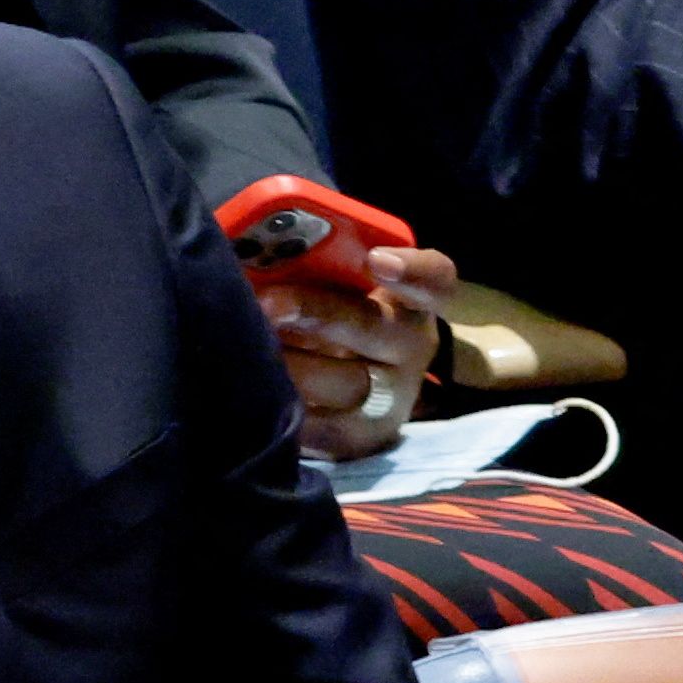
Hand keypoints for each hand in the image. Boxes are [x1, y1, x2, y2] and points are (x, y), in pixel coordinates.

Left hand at [261, 246, 458, 460]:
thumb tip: (250, 243)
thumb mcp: (331, 286)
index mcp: (410, 300)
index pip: (434, 279)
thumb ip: (309, 264)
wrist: (342, 387)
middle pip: (373, 326)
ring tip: (248, 350)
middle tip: (268, 303)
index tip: (375, 259)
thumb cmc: (327, 316)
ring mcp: (390, 400)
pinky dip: (284, 408)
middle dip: (317, 312)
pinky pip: (321, 428)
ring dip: (292, 364)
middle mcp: (409, 348)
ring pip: (345, 381)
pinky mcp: (359, 438)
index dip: (412, 270)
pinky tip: (254, 393)